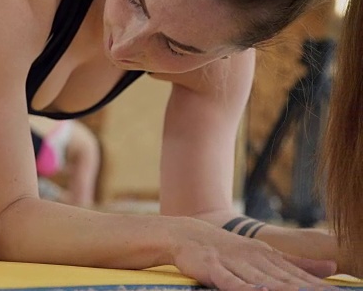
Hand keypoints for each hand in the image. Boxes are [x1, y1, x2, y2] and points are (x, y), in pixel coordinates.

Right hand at [172, 218, 336, 290]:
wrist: (187, 234)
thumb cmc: (228, 249)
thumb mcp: (264, 254)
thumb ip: (296, 263)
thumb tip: (332, 267)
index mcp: (269, 256)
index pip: (298, 274)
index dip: (317, 285)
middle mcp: (254, 259)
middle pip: (284, 278)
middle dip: (305, 289)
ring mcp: (233, 263)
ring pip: (260, 280)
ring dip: (280, 288)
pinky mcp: (213, 268)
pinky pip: (229, 280)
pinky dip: (243, 286)